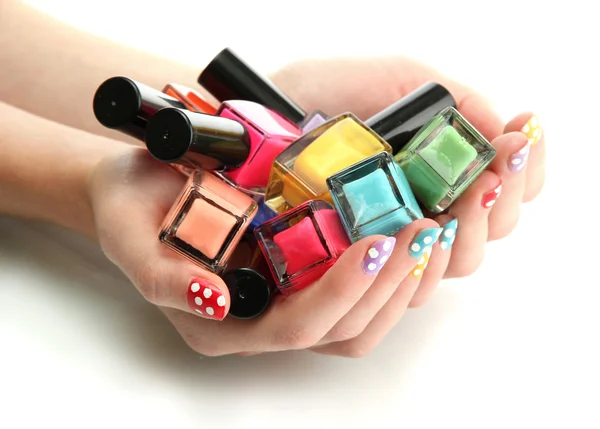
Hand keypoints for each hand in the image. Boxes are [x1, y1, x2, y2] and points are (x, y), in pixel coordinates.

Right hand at [88, 146, 445, 356]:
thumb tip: (213, 299)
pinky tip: (414, 228)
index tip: (377, 241)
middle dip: (389, 285)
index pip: (297, 327)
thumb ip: (163, 276)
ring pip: (363, 319)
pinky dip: (395, 266)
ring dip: (405, 281)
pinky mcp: (305, 276)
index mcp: (222, 325)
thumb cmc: (132, 209)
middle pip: (344, 330)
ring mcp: (288, 301)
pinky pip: (362, 288)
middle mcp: (261, 323)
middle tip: (423, 229)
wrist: (141, 187)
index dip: (343, 290)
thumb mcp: (129, 236)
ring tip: (433, 230)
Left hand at [271, 56, 545, 306]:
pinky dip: (381, 283)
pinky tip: (389, 240)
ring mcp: (360, 263)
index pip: (492, 207)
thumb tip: (511, 139)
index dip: (520, 180)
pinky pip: (360, 318)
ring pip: (423, 289)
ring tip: (440, 213)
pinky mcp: (311, 295)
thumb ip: (458, 107)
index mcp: (426, 191)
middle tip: (487, 176)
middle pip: (468, 254)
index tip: (522, 139)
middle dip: (487, 215)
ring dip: (445, 251)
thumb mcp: (398, 84)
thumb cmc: (323, 93)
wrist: (255, 107)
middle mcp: (399, 231)